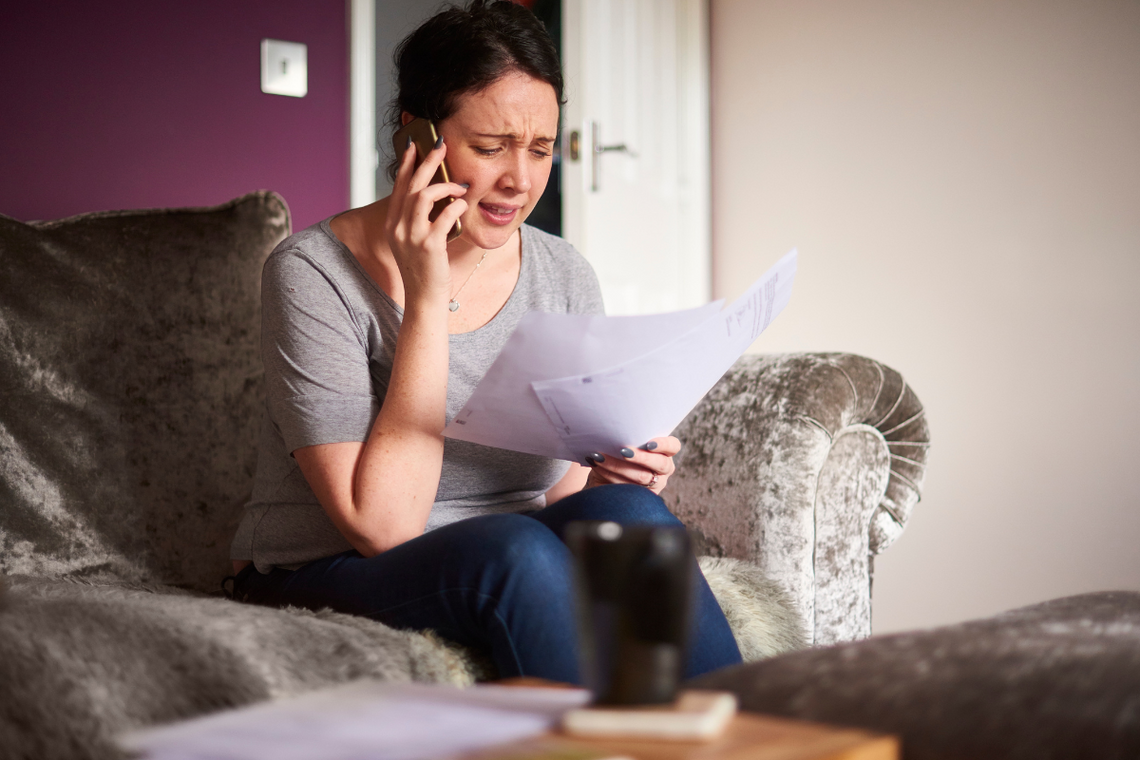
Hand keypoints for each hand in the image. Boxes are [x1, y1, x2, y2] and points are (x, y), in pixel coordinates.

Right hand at [384, 136, 467, 305]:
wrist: (424, 299)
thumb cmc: (424, 270)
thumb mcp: (413, 242)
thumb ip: (417, 220)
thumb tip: (432, 194)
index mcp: (392, 224)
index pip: (399, 187)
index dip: (408, 164)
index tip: (415, 145)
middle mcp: (397, 228)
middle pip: (411, 185)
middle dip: (427, 161)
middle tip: (441, 145)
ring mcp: (411, 237)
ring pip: (423, 196)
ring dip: (445, 185)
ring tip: (461, 185)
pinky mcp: (428, 246)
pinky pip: (444, 216)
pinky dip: (456, 206)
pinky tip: (464, 204)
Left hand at [584, 437, 679, 495]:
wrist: (603, 477)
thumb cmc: (617, 453)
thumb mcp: (625, 444)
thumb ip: (627, 438)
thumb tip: (614, 429)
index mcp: (664, 452)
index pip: (673, 446)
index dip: (664, 444)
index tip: (649, 443)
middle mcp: (663, 469)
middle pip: (660, 463)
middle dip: (641, 457)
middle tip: (623, 452)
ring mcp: (654, 485)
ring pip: (641, 477)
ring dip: (618, 465)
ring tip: (599, 456)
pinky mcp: (640, 497)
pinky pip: (626, 487)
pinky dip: (608, 474)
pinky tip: (596, 465)